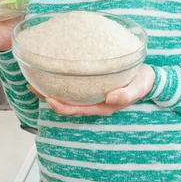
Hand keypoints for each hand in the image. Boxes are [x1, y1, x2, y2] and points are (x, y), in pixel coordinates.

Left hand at [27, 63, 155, 115]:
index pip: (78, 110)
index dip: (62, 106)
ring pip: (68, 96)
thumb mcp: (139, 87)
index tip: (49, 98)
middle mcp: (95, 103)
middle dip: (48, 97)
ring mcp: (92, 95)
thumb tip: (110, 98)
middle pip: (67, 104)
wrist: (148, 77)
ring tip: (34, 79)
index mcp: (103, 106)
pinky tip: (52, 71)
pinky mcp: (92, 86)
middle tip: (32, 85)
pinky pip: (73, 86)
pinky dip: (60, 80)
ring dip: (50, 89)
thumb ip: (126, 94)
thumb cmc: (143, 82)